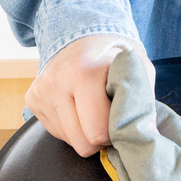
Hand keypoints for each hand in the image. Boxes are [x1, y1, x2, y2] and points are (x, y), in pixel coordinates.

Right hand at [25, 35, 154, 156]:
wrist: (83, 35)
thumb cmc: (115, 58)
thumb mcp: (137, 72)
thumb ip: (142, 106)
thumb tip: (148, 139)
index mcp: (84, 73)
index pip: (98, 133)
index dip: (115, 134)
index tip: (121, 121)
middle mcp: (57, 81)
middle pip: (83, 144)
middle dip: (100, 139)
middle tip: (108, 119)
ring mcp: (41, 91)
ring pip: (70, 142)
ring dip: (85, 133)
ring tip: (92, 109)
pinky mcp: (32, 100)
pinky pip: (58, 134)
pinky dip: (71, 127)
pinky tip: (77, 106)